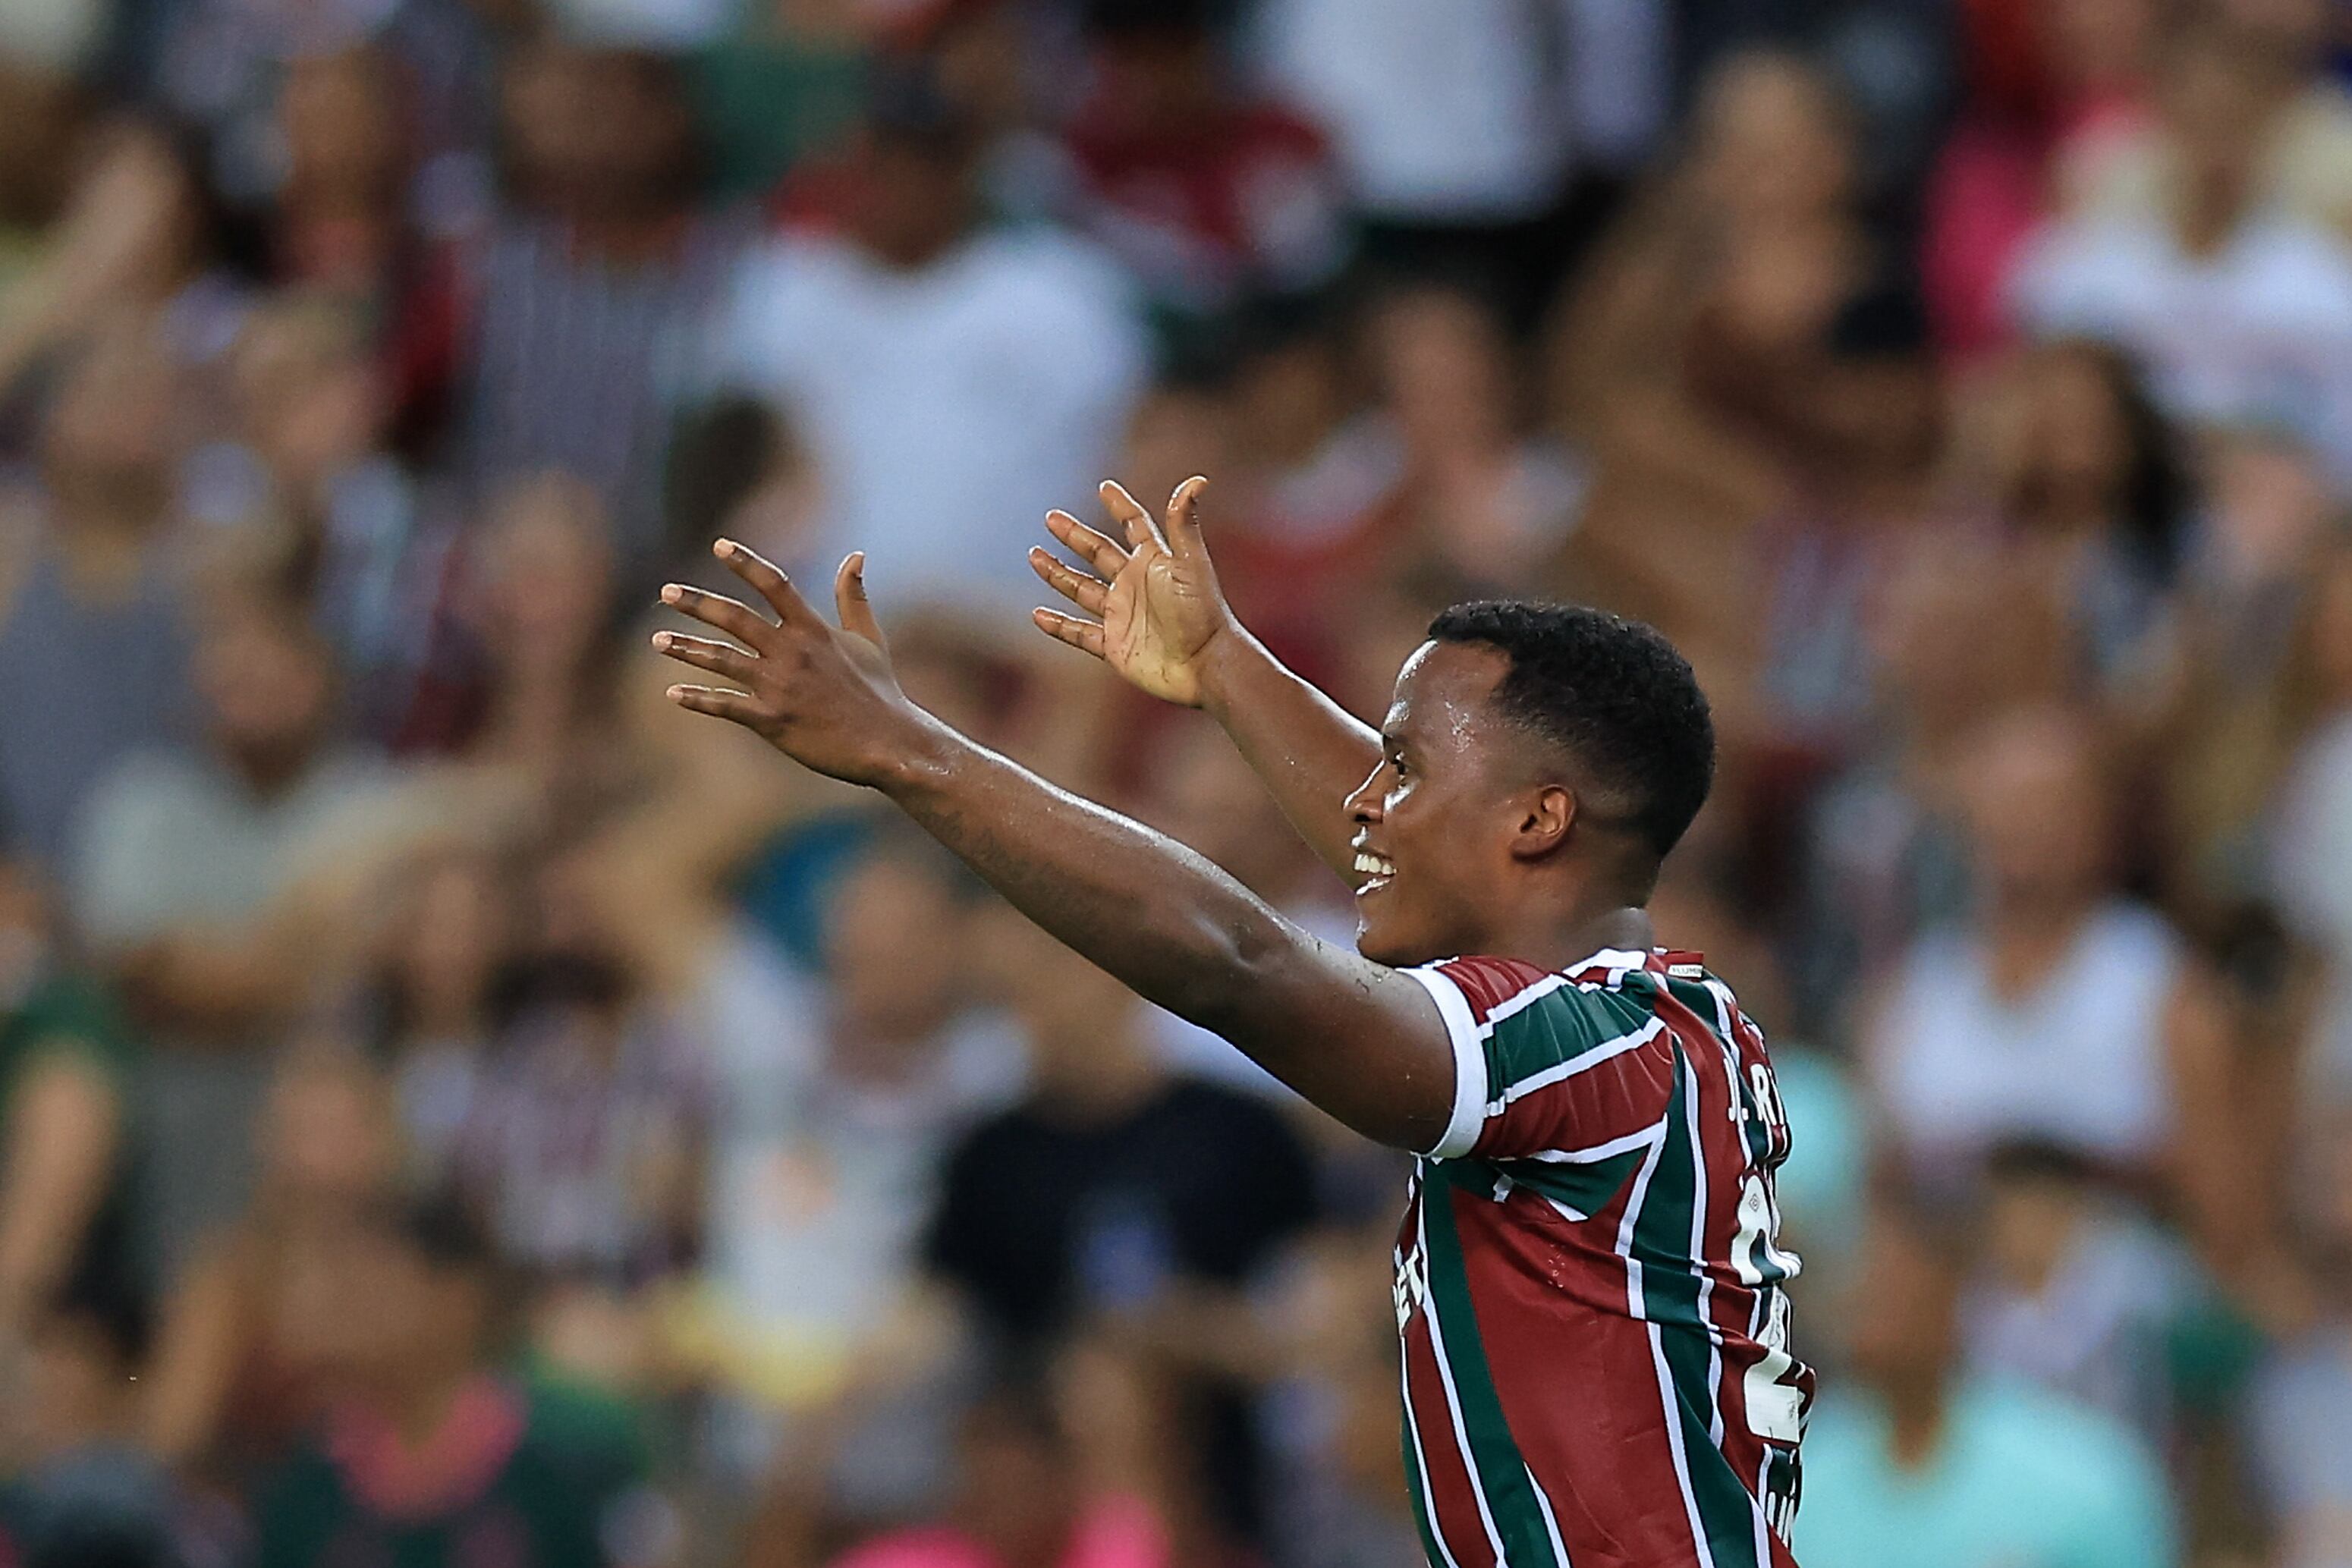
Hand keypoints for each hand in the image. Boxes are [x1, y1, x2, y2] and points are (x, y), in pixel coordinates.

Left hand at [653, 541, 927, 787]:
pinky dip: (698, 698)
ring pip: (721, 660)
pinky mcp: (773, 720)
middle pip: (735, 618)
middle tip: (665, 592)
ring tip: (657, 639)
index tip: (719, 545)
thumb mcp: (869, 638)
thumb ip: (854, 596)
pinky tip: (674, 693)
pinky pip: (726, 706)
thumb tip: (855, 555)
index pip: (775, 584)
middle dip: (696, 603)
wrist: (889, 743)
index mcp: (814, 630)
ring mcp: (780, 686)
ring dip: (685, 648)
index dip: (746, 562)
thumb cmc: (880, 691)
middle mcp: (792, 652)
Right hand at [1029, 476, 1235, 708]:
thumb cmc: (1202, 613)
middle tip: (1051, 518)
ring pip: (1082, 589)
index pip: (1134, 525)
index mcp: (1154, 561)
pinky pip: (1080, 633)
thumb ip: (1184, 522)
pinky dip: (1059, 626)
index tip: (1105, 487)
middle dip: (1075, 536)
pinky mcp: (1114, 645)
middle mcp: (1136, 585)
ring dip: (1058, 573)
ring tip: (1035, 556)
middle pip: (1099, 553)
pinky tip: (1038, 614)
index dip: (1120, 506)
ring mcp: (1123, 615)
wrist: (1205, 665)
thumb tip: (1197, 480)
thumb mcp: (1190, 563)